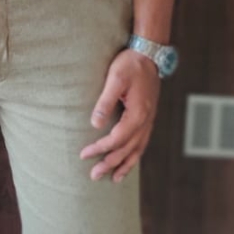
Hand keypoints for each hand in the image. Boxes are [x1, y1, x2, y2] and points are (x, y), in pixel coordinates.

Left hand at [80, 47, 159, 182]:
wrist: (150, 54)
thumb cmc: (131, 64)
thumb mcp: (115, 78)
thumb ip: (105, 101)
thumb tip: (95, 123)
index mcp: (138, 113)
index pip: (116, 139)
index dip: (100, 149)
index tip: (84, 154)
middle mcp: (146, 121)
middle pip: (127, 149)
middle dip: (110, 163)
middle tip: (93, 175)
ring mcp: (149, 121)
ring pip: (137, 149)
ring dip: (125, 165)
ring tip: (114, 178)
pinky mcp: (148, 118)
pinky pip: (142, 143)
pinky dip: (135, 156)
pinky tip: (129, 161)